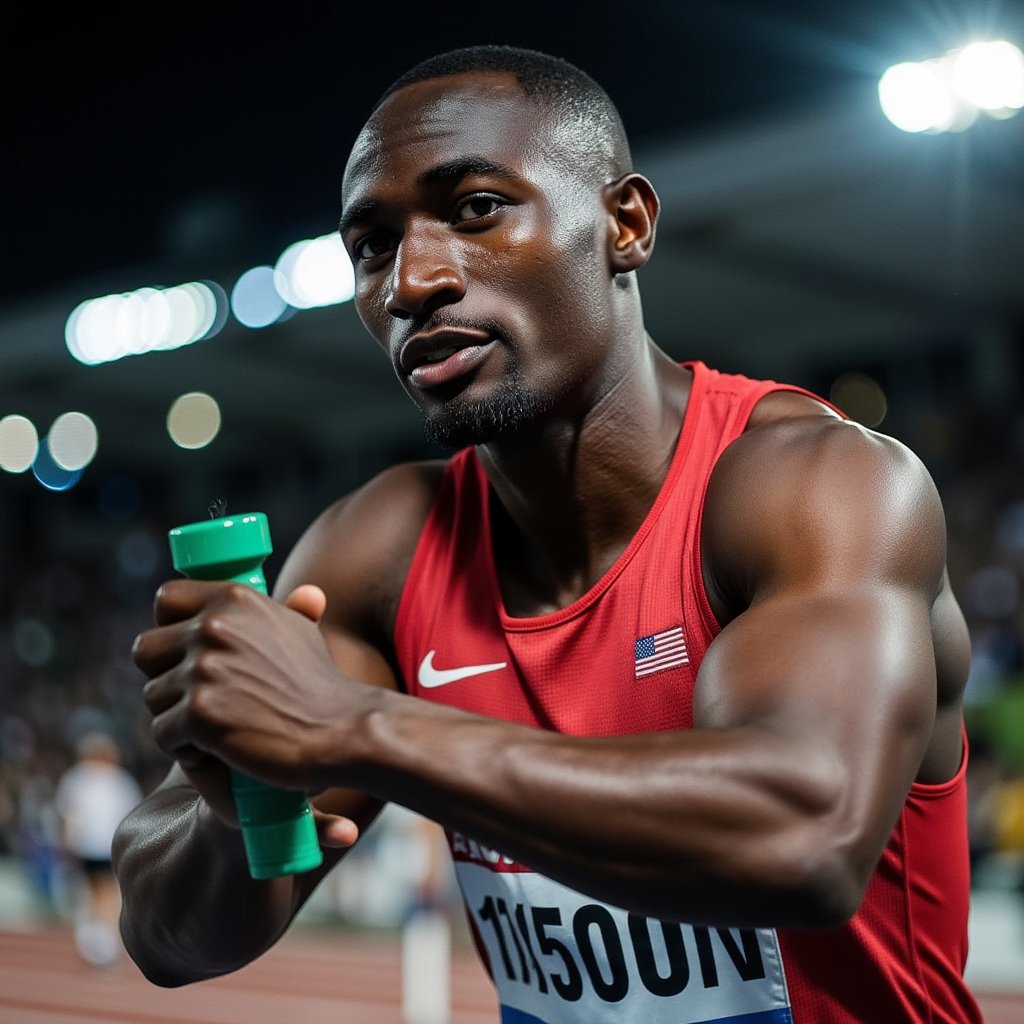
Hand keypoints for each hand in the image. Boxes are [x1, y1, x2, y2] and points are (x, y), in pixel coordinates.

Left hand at [133, 579, 374, 794]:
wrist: (339, 729)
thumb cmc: (320, 685)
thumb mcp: (302, 633)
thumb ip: (287, 611)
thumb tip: (307, 594)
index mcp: (235, 599)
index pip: (166, 599)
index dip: (168, 626)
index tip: (183, 650)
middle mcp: (214, 626)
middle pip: (146, 649)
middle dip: (164, 675)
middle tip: (197, 697)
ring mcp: (205, 669)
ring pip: (153, 695)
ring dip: (177, 716)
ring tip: (217, 726)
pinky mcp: (200, 713)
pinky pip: (162, 732)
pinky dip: (184, 748)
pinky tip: (218, 748)